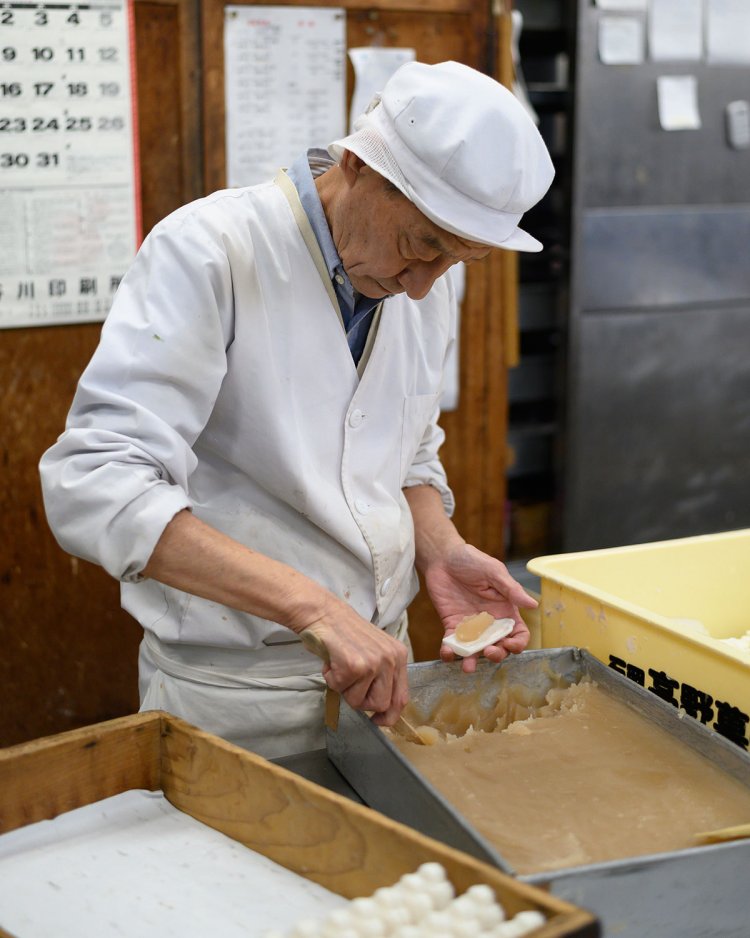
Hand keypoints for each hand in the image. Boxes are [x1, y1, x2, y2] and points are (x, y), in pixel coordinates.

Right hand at [299, 598, 408, 725]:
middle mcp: (391, 659)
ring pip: (359, 702)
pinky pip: (340, 690)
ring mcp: (374, 663)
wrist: (324, 613)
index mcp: (399, 656)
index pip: (402, 698)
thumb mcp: (375, 651)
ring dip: (345, 690)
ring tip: (341, 668)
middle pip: (381, 705)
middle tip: (350, 685)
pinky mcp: (354, 666)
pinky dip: (331, 680)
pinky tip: (332, 662)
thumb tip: (383, 709)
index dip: (390, 715)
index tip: (378, 721)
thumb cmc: (345, 634)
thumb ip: (383, 675)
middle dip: (362, 701)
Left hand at [424, 543, 536, 672]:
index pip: (518, 634)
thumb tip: (533, 604)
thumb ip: (511, 590)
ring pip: (475, 650)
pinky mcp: (452, 625)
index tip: (511, 645)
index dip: (518, 644)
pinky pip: (452, 643)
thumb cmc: (472, 560)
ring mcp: (471, 626)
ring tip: (468, 666)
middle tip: (488, 651)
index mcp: (505, 610)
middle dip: (496, 655)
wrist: (443, 557)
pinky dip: (450, 651)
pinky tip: (447, 652)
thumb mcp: (494, 572)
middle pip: (499, 647)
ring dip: (472, 661)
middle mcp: (490, 622)